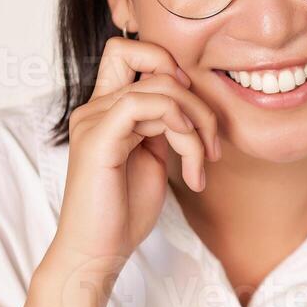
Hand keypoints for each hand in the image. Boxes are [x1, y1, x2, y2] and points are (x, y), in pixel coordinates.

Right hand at [51, 37, 220, 273]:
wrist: (98, 253)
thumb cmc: (123, 214)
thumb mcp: (153, 161)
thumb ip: (162, 129)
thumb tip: (187, 109)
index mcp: (106, 111)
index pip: (130, 53)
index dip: (169, 66)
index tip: (195, 115)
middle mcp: (95, 108)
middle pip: (153, 63)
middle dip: (197, 100)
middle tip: (212, 146)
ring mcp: (93, 120)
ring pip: (161, 88)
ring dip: (196, 126)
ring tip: (200, 167)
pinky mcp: (98, 138)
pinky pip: (143, 105)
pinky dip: (180, 129)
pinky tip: (189, 164)